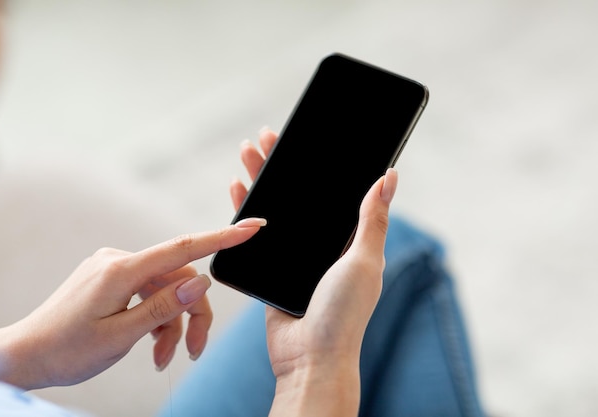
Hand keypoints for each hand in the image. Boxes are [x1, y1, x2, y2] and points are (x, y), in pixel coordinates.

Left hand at [0, 219, 265, 389]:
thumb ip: (163, 307)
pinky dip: (154, 318)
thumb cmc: (67, 350)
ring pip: (163, 291)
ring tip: (162, 358)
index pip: (182, 248)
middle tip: (194, 352)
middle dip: (191, 317)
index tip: (252, 227)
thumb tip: (199, 282)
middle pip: (177, 280)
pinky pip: (146, 293)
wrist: (24, 356)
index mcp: (121, 270)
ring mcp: (113, 268)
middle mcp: (118, 261)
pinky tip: (149, 345)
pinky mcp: (110, 279)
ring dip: (170, 325)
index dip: (221, 238)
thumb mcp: (121, 336)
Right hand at [231, 128, 396, 416]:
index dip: (316, 163)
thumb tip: (389, 177)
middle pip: (298, 195)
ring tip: (247, 153)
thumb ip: (372, 220)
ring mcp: (295, 257)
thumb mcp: (364, 261)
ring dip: (261, 181)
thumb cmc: (344, 314)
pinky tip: (238, 190)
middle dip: (281, 164)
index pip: (331, 191)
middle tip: (267, 136)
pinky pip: (256, 234)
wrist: (310, 357)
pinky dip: (246, 211)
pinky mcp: (271, 269)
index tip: (303, 138)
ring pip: (274, 210)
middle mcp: (322, 245)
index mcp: (349, 240)